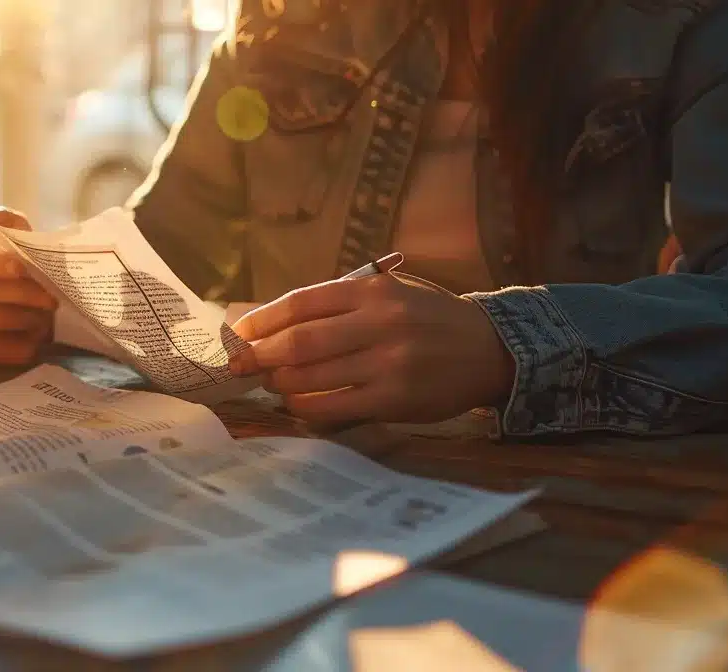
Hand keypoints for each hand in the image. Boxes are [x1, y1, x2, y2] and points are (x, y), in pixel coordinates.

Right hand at [0, 208, 57, 364]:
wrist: (28, 295)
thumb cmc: (23, 262)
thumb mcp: (20, 235)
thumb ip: (11, 223)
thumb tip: (0, 220)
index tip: (21, 268)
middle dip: (23, 295)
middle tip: (52, 299)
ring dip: (25, 319)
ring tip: (45, 318)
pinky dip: (19, 345)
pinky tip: (35, 339)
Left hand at [229, 274, 514, 426]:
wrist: (488, 348)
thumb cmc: (428, 317)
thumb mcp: (391, 292)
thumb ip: (341, 303)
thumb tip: (275, 324)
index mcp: (372, 290)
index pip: (301, 303)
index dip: (262, 320)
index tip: (238, 333)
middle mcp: (379, 322)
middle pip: (300, 341)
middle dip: (260, 355)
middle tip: (238, 364)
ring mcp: (388, 362)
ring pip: (313, 375)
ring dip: (281, 382)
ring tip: (270, 382)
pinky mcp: (395, 398)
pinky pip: (336, 406)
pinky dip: (307, 407)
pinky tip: (296, 404)